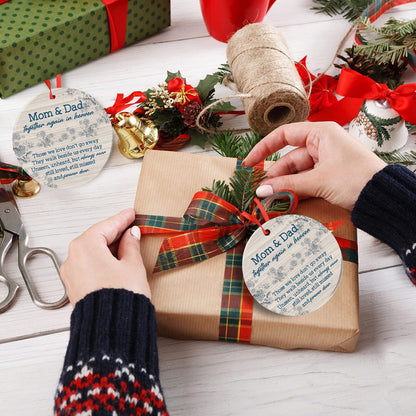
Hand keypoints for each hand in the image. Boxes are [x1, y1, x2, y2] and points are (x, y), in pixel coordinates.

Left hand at [60, 208, 149, 305]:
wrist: (111, 329)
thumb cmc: (120, 297)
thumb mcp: (132, 265)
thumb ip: (131, 245)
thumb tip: (131, 235)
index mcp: (85, 246)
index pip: (106, 226)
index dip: (121, 219)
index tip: (130, 214)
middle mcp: (73, 258)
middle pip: (95, 238)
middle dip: (114, 233)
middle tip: (130, 226)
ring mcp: (72, 274)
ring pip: (91, 253)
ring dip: (108, 248)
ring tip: (126, 245)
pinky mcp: (75, 288)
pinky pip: (88, 266)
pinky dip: (101, 261)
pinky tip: (115, 262)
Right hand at [243, 121, 386, 210]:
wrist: (383, 197)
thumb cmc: (356, 178)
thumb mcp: (319, 181)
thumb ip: (288, 185)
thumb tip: (261, 190)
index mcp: (320, 133)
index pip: (284, 135)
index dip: (264, 148)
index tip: (250, 163)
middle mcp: (321, 144)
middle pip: (288, 158)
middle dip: (275, 175)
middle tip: (260, 191)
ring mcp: (324, 161)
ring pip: (295, 172)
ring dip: (284, 186)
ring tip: (270, 199)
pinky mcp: (327, 176)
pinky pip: (304, 181)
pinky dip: (295, 191)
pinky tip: (284, 200)